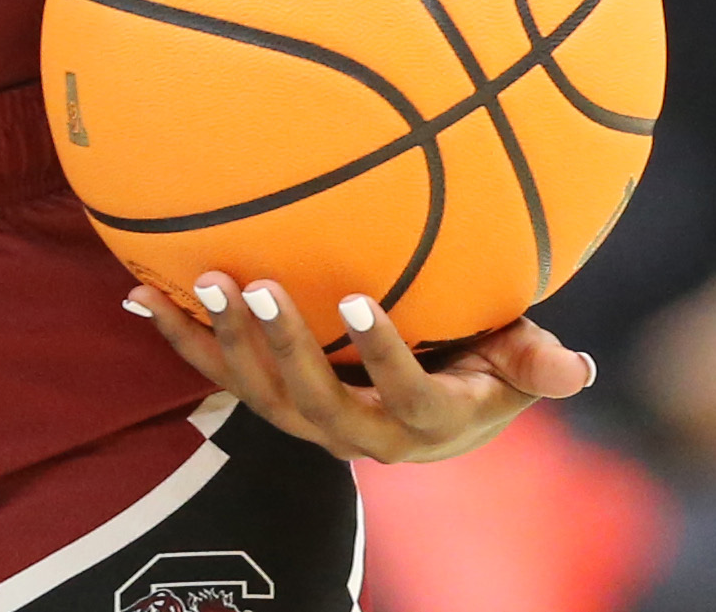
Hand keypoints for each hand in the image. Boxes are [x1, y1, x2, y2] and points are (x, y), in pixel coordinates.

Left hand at [130, 272, 594, 463]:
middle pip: (315, 402)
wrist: (428, 407)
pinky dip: (179, 337)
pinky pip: (217, 374)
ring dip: (226, 339)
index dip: (381, 356)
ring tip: (206, 279)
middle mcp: (360, 435)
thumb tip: (576, 371)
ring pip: (260, 395)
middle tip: (260, 284)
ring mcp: (307, 422)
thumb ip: (533, 363)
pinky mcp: (269, 401)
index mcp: (423, 425)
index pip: (404, 397)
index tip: (359, 300)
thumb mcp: (514, 364)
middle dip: (284, 345)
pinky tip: (139, 294)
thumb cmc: (479, 367)